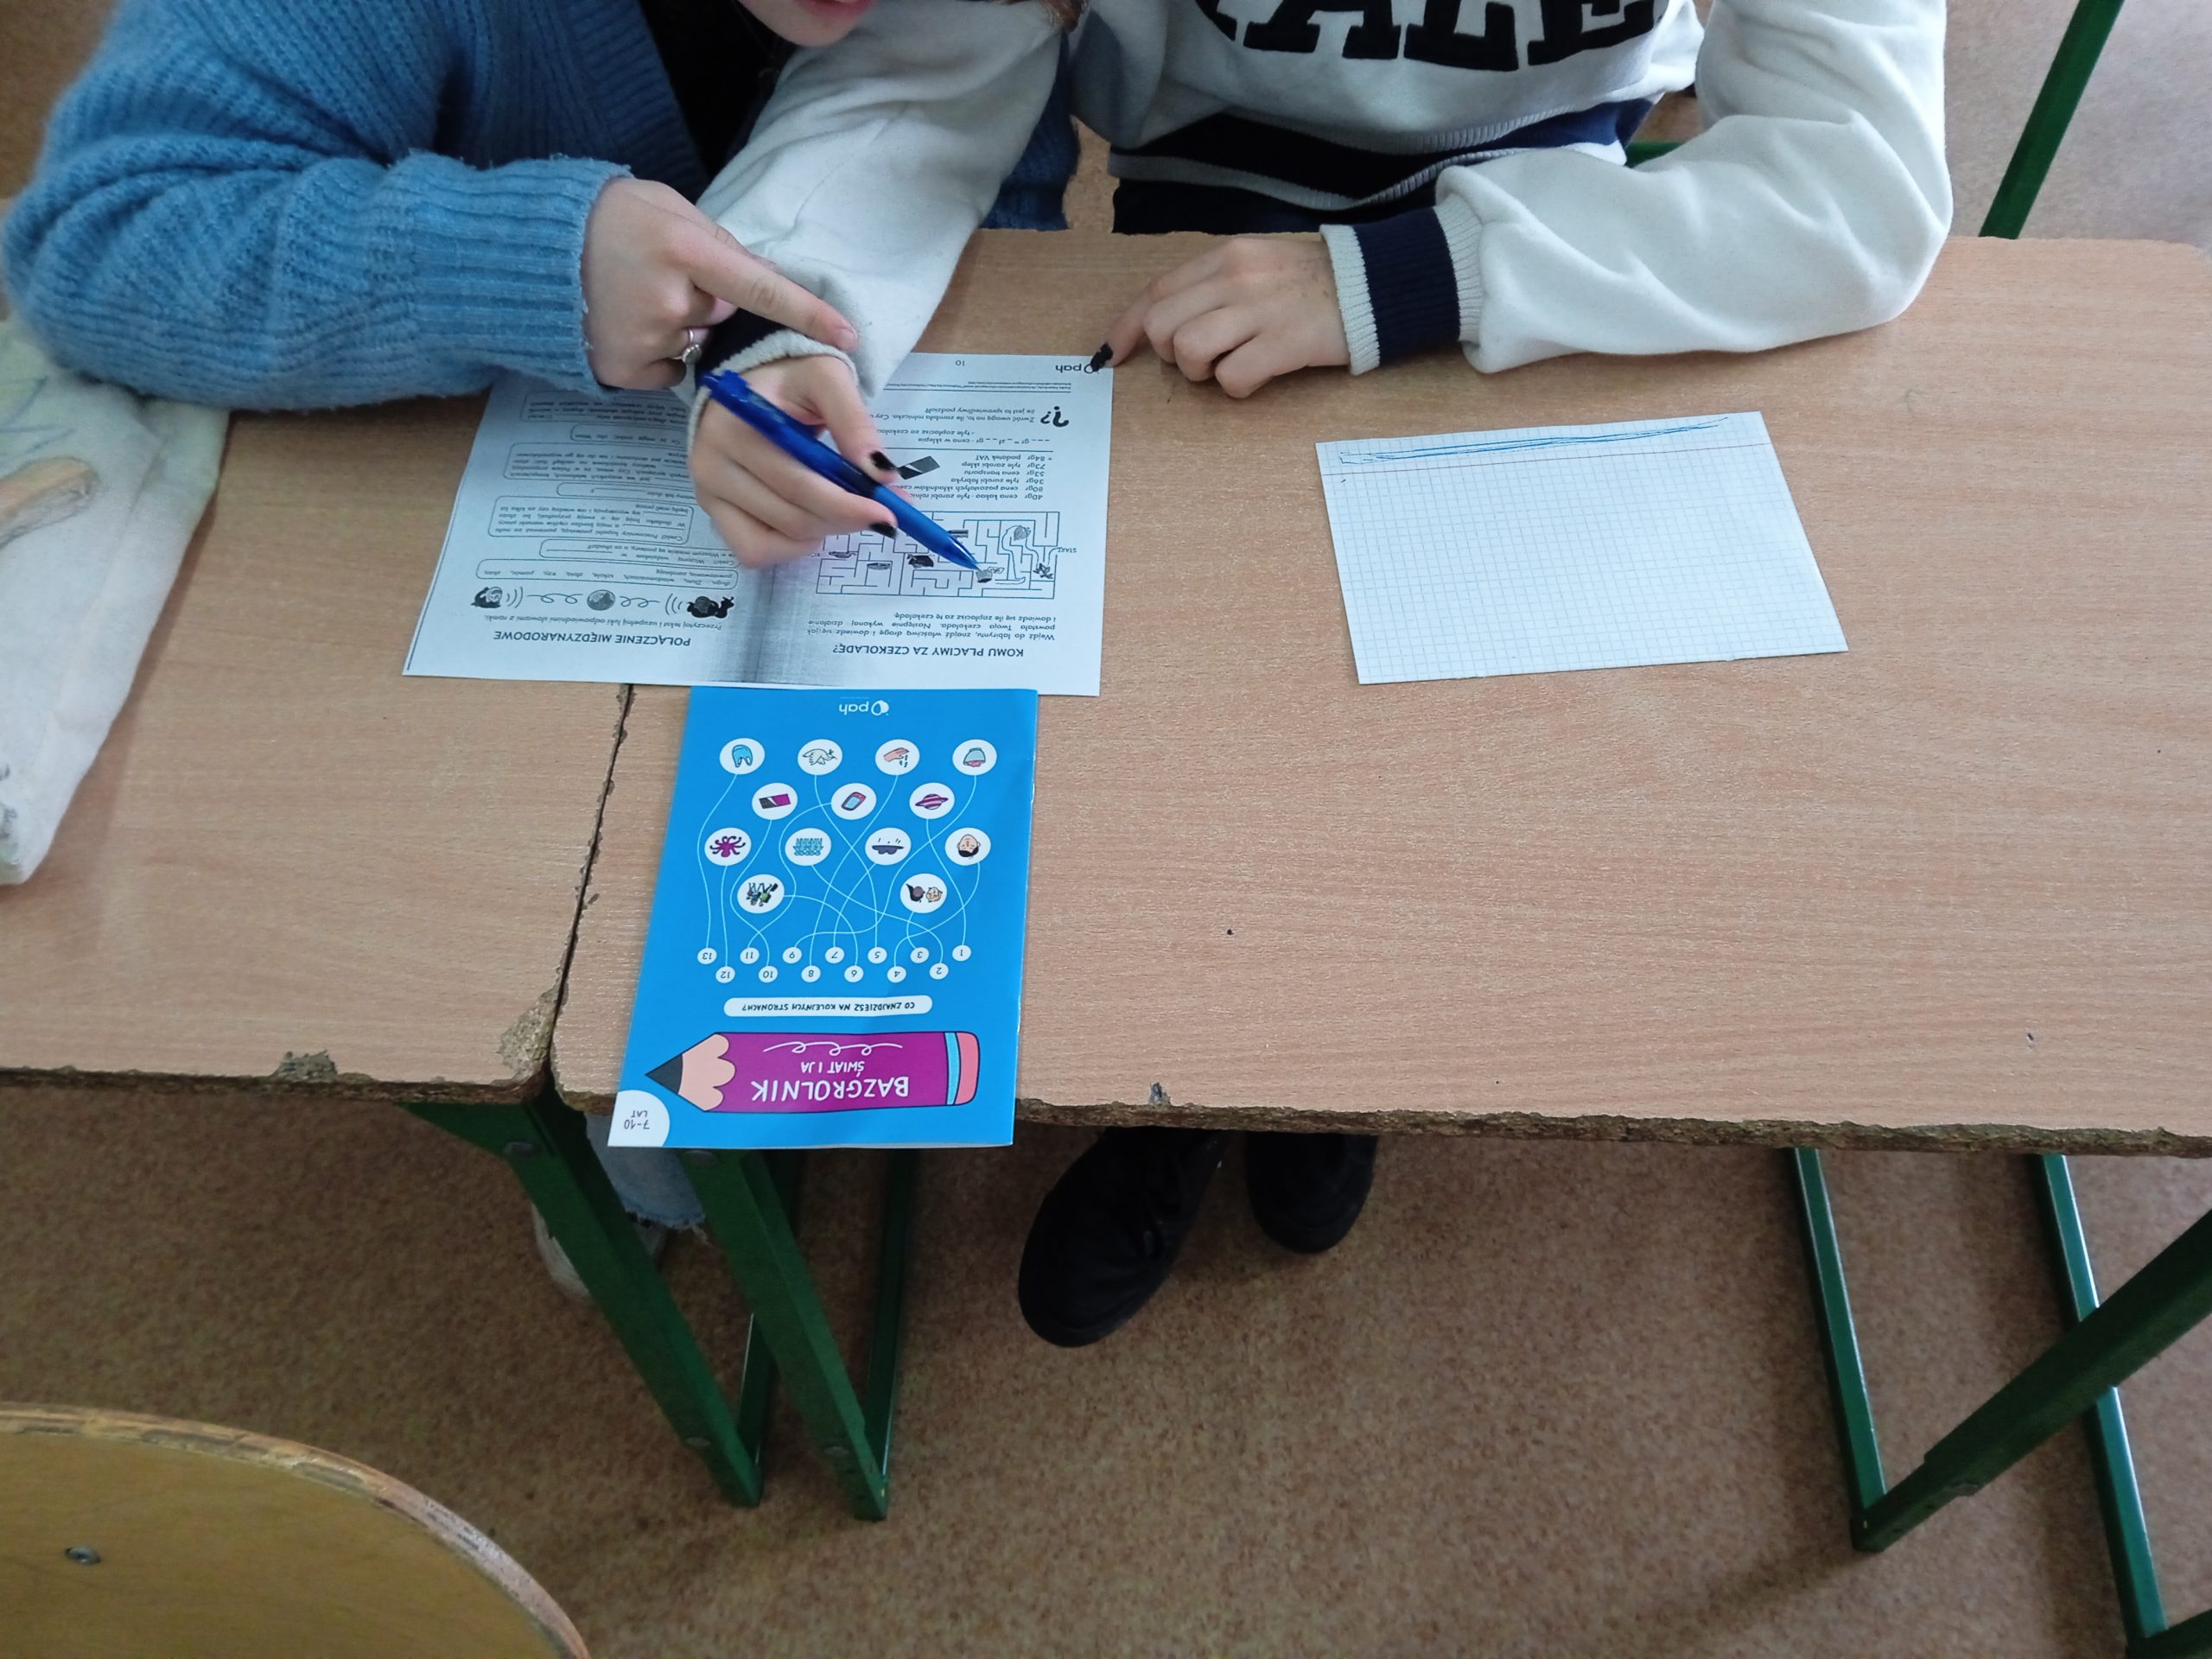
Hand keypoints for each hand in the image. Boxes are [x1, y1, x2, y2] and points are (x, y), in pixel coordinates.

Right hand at [579, 178, 858, 390]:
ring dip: (679, 324)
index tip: (847, 337)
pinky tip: (625, 322)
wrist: (529, 249)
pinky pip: (668, 368)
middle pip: (724, 314)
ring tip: (634, 294)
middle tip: (661, 273)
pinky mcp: (623, 368)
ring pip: (695, 341)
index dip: (807, 313)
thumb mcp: (668, 209)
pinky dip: (656, 351)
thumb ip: (718, 244)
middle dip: (708, 300)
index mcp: (684, 250)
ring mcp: (644, 338)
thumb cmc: (606, 218)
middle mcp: (668, 299)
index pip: (762, 287)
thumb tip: (764, 277)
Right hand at [690, 355, 902, 568]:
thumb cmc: (790, 378)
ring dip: (821, 531)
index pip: (799, 484)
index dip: (847, 506)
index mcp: (736, 427)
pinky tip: (809, 519)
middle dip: (844, 519)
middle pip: (792, 517)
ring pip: (776, 540)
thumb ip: (854, 422)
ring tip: (842, 505)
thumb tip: (882, 475)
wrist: (751, 380)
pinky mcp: (713, 511)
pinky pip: (753, 550)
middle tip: (880, 512)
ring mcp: (708, 492)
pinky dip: (789, 546)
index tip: (888, 513)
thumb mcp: (827, 379)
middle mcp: (712, 464)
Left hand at [1098, 234, 1348, 397]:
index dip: (1128, 327)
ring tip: (1230, 365)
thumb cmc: (1315, 280)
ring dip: (1201, 371)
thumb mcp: (1259, 262)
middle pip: (1163, 326)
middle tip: (1202, 358)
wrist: (1376, 282)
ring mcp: (1259, 310)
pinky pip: (1232, 378)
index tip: (1112, 354)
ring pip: (1187, 350)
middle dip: (1169, 354)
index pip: (1156, 291)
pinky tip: (1258, 376)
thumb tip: (1170, 318)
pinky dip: (1237, 387)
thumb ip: (1216, 282)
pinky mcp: (1285, 343)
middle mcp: (1236, 278)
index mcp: (1226, 256)